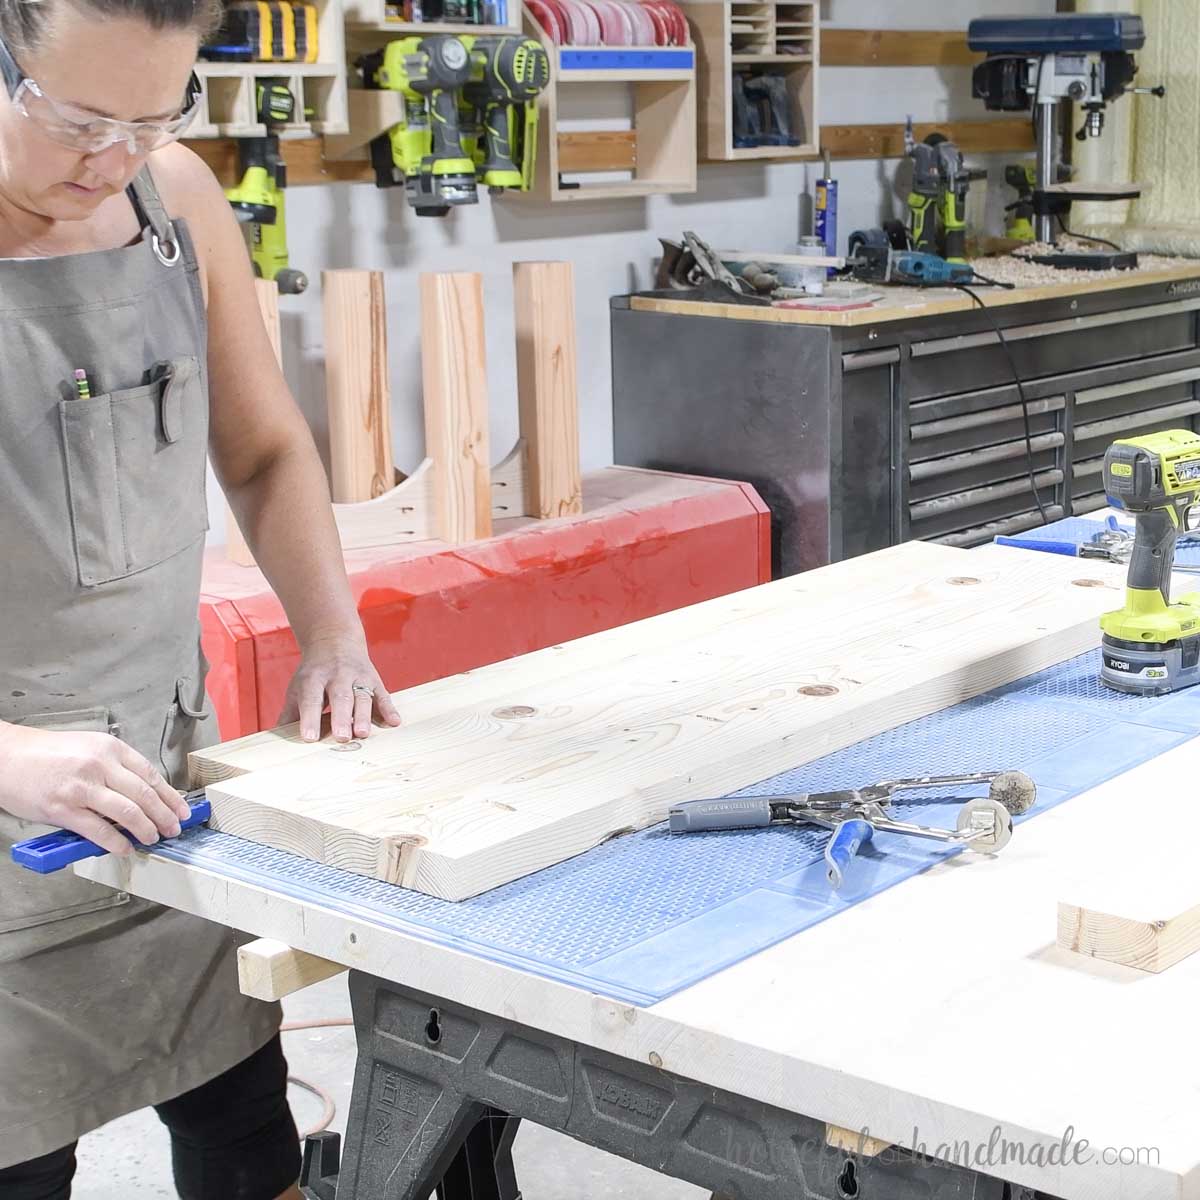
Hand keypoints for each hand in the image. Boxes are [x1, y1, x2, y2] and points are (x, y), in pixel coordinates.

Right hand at [0, 723, 191, 855]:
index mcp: (110, 749)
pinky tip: (125, 848)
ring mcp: (82, 788)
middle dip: (164, 815)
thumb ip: (115, 767)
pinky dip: (116, 842)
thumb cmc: (45, 753)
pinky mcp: (63, 809)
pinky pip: (98, 830)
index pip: (151, 775)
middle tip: (174, 829)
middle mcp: (100, 766)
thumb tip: (141, 794)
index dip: (170, 796)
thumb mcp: (88, 748)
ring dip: (145, 829)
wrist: (6, 756)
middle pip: (144, 794)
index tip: (182, 810)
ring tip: (153, 839)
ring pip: (127, 812)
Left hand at [277, 634, 401, 742]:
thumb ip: (290, 714)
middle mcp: (337, 675)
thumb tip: (275, 740)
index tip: (309, 737)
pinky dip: (389, 708)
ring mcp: (358, 676)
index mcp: (314, 678)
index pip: (311, 699)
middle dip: (342, 718)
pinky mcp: (374, 679)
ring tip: (362, 734)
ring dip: (364, 715)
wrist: (335, 640)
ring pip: (362, 696)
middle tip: (342, 738)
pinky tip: (394, 722)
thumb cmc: (314, 673)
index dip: (310, 718)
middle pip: (340, 697)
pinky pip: (383, 694)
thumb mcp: (298, 687)